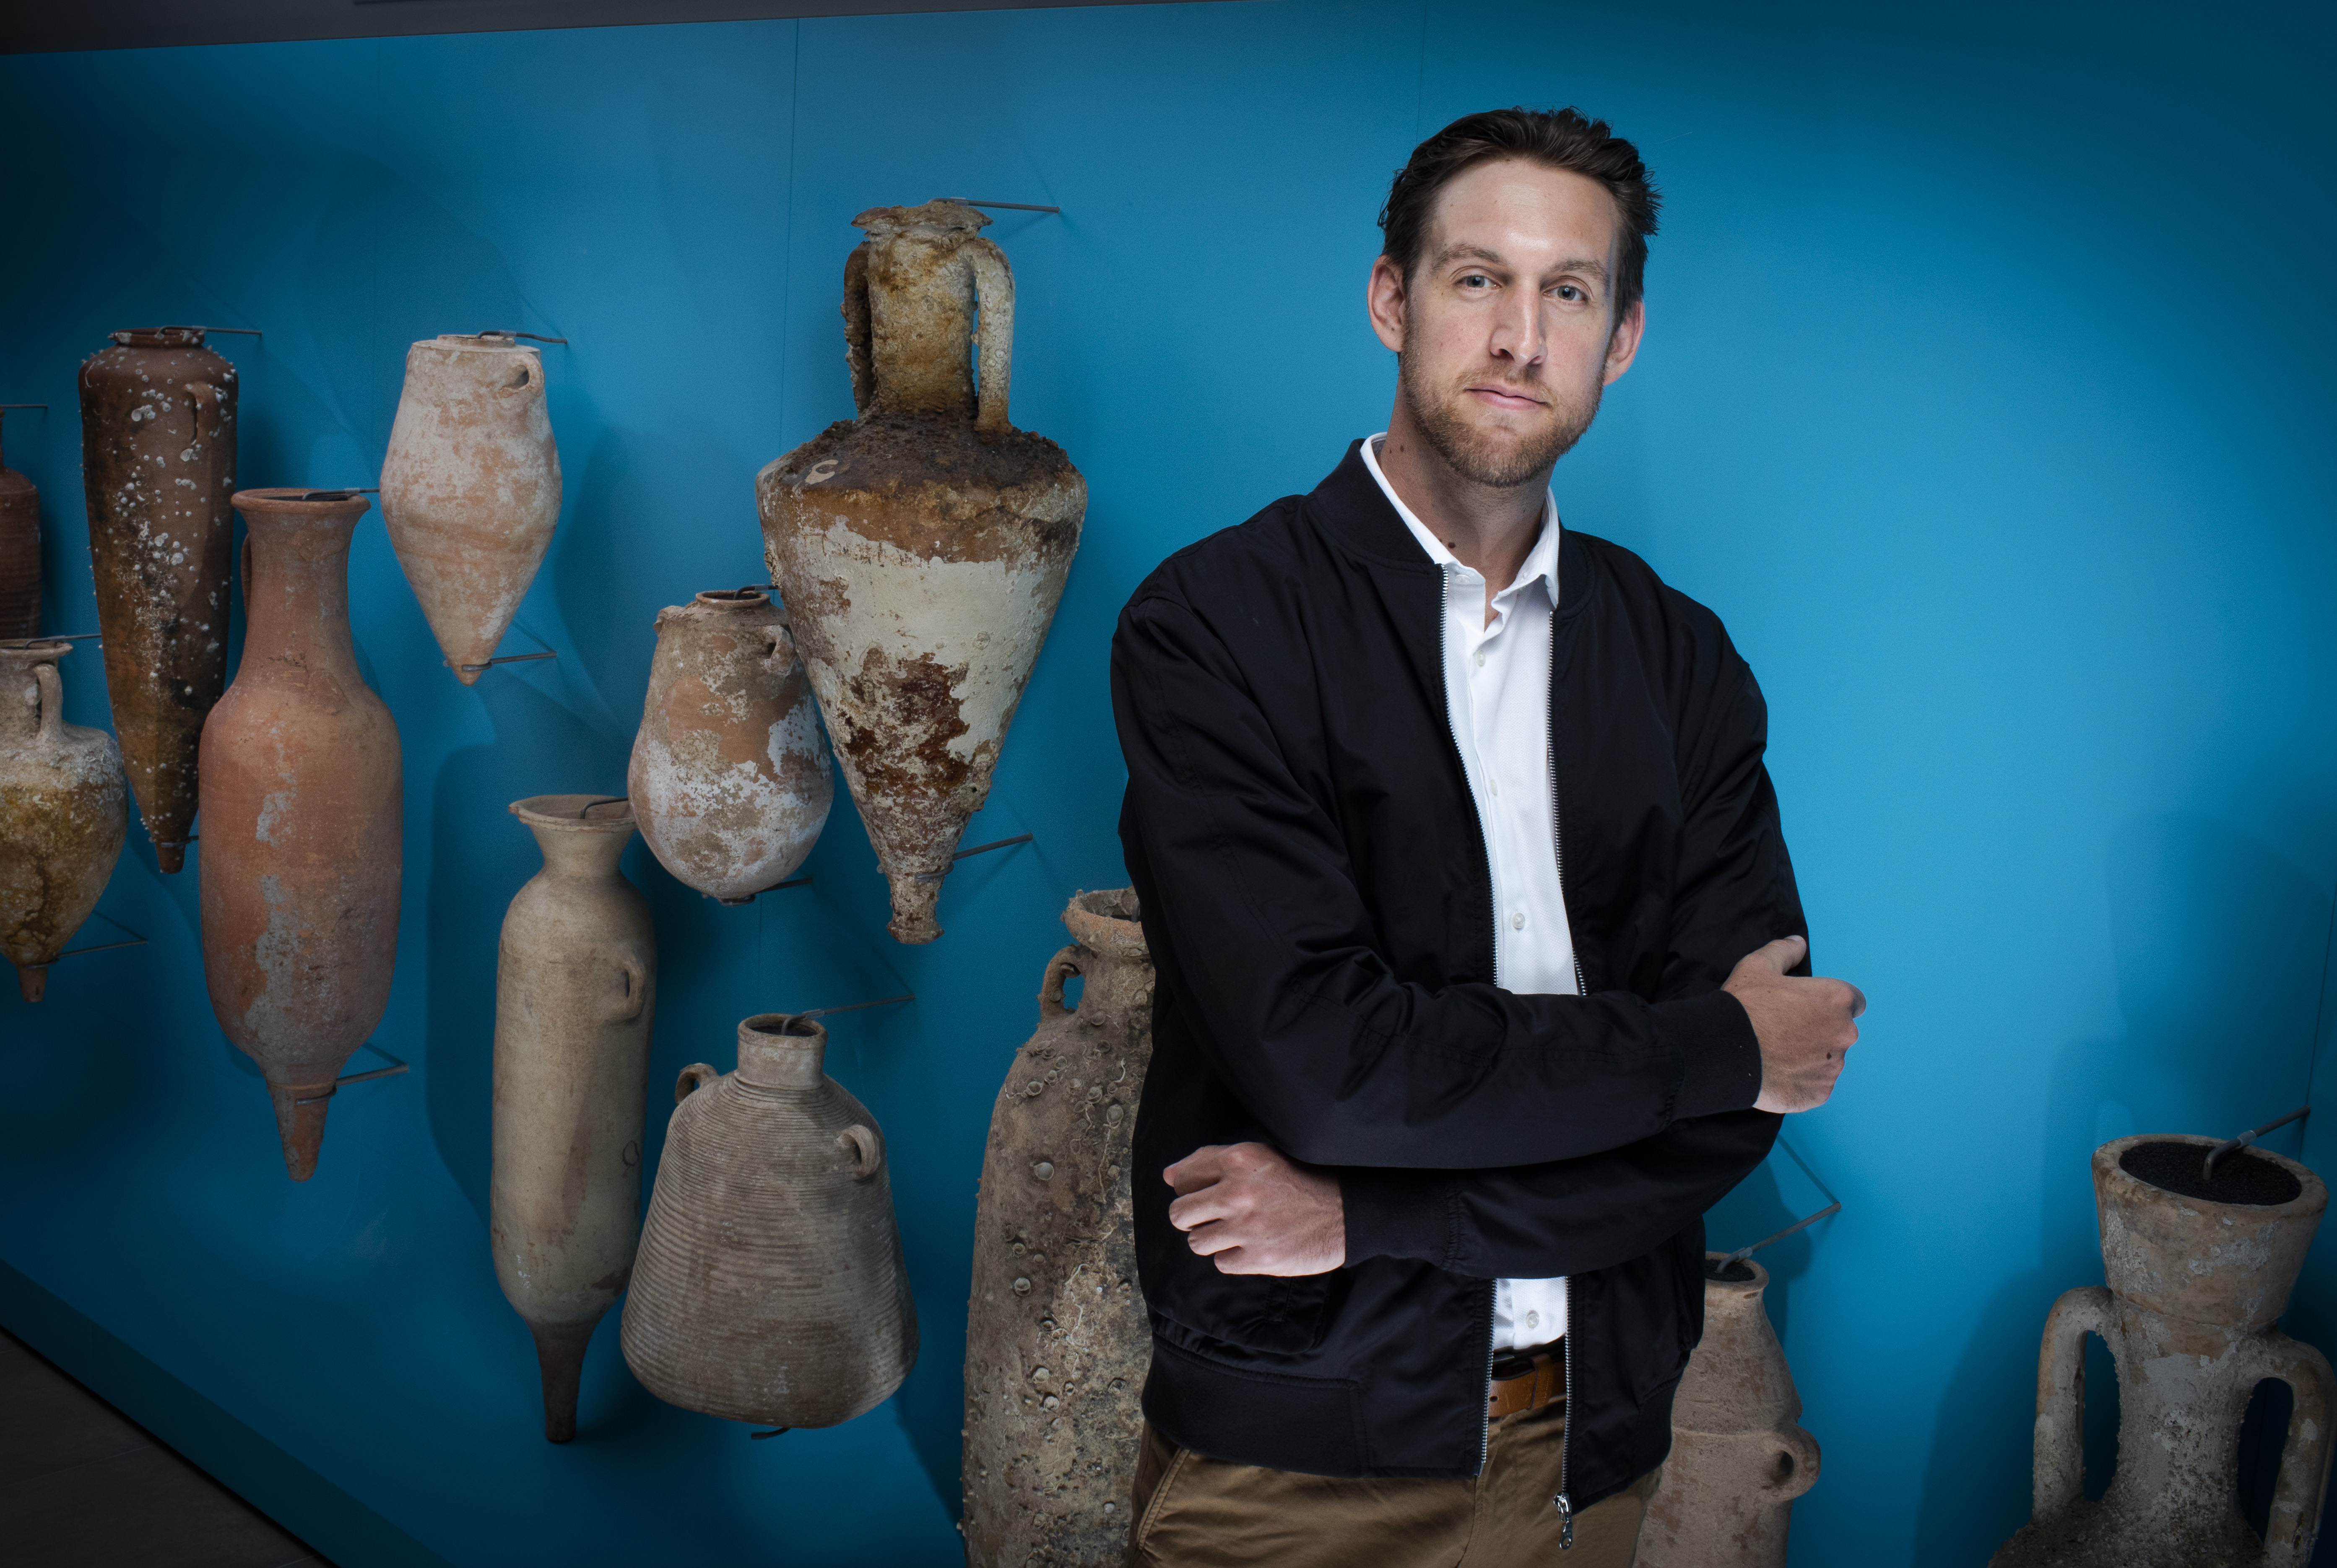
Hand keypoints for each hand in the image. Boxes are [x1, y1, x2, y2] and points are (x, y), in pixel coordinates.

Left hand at [1164, 1142, 1345, 1275]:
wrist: (1345, 1212)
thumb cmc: (1299, 1181)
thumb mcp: (1260, 1157)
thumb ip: (1213, 1162)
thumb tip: (1169, 1176)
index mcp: (1238, 1159)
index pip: (1183, 1177)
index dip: (1189, 1188)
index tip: (1204, 1193)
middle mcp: (1238, 1192)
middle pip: (1179, 1214)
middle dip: (1192, 1218)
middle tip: (1213, 1218)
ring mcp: (1247, 1227)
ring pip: (1196, 1242)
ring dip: (1212, 1240)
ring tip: (1236, 1232)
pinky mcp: (1258, 1258)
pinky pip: (1221, 1263)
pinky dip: (1234, 1257)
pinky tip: (1253, 1246)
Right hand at [1725, 935, 1863, 1113]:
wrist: (1722, 1051)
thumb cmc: (1743, 1006)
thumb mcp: (1758, 965)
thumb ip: (1784, 951)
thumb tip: (1799, 942)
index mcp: (1836, 998)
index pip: (1853, 1001)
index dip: (1829, 1004)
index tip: (1809, 1009)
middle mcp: (1843, 1033)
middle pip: (1840, 1032)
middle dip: (1820, 1031)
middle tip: (1785, 1031)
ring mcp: (1833, 1066)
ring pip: (1829, 1060)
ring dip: (1811, 1057)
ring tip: (1778, 1054)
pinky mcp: (1820, 1093)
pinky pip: (1816, 1085)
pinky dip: (1802, 1081)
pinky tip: (1778, 1072)